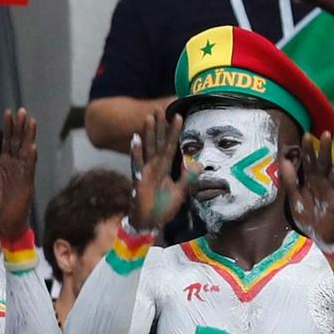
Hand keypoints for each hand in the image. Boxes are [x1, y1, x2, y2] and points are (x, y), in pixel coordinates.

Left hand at [0, 107, 39, 238]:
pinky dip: (30, 158)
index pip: (8, 141)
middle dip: (20, 127)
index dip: (9, 127)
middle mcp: (16, 166)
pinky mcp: (26, 184)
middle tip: (21, 110)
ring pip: (26, 151)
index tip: (8, 112)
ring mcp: (22, 174)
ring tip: (30, 121)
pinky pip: (28, 169)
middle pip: (18, 142)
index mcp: (6, 164)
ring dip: (28, 137)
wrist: (3, 223)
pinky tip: (32, 146)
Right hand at [127, 106, 187, 232]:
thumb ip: (188, 178)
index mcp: (163, 169)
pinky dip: (136, 152)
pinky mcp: (139, 181)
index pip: (170, 146)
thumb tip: (198, 164)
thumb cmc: (161, 208)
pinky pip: (137, 164)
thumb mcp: (180, 192)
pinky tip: (135, 140)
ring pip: (148, 149)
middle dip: (158, 126)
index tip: (177, 115)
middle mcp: (154, 167)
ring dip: (148, 133)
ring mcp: (145, 173)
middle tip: (158, 109)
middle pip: (157, 143)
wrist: (149, 224)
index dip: (174, 132)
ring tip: (148, 118)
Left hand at [285, 131, 333, 247]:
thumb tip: (283, 162)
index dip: (308, 149)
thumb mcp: (295, 198)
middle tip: (326, 134)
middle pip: (324, 164)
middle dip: (325, 149)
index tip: (306, 135)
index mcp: (311, 181)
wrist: (318, 235)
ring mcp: (332, 192)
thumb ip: (290, 181)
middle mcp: (323, 183)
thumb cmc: (308, 214)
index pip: (309, 162)